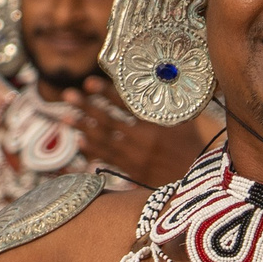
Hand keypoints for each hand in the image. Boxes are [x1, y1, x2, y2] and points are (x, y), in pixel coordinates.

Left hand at [49, 82, 211, 187]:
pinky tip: (79, 141)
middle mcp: (143, 141)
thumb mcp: (186, 121)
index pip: (127, 105)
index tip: (89, 82)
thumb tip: (165, 79)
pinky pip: (107, 159)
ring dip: (83, 127)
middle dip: (87, 107)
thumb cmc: (193, 147)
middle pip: (109, 121)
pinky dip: (92, 149)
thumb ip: (171, 104)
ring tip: (65, 116)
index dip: (107, 92)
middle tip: (68, 94)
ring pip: (103, 140)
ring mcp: (135, 158)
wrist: (197, 183)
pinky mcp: (132, 172)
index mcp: (157, 125)